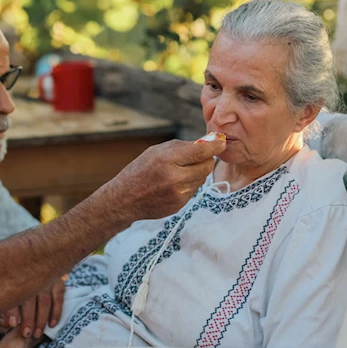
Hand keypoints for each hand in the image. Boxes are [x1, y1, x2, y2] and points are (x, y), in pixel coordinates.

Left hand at [0, 279, 65, 337]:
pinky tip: (52, 324)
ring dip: (41, 319)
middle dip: (28, 319)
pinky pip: (58, 297)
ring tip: (37, 334)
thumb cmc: (14, 290)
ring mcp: (45, 280)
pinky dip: (56, 311)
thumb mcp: (3, 299)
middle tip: (26, 334)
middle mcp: (30, 278)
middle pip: (29, 299)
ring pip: (44, 300)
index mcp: (13, 280)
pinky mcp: (57, 282)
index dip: (12, 311)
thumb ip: (1, 312)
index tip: (12, 325)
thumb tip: (5, 323)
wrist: (32, 271)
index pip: (12, 295)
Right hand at [102, 138, 224, 221]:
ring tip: (177, 173)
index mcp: (168, 159)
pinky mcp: (180, 205)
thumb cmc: (140, 171)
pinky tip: (173, 185)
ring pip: (201, 179)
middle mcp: (175, 177)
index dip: (215, 146)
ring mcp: (179, 193)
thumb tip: (206, 143)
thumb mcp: (156, 151)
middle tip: (195, 158)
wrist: (125, 199)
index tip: (222, 142)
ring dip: (195, 173)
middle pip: (206, 166)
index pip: (201, 152)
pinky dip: (188, 185)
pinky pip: (194, 190)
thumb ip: (181, 147)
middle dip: (204, 160)